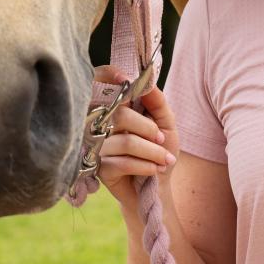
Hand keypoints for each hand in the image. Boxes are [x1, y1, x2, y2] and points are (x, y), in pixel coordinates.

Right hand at [90, 66, 179, 214]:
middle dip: (148, 128)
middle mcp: (101, 124)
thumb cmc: (159, 150)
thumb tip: (148, 83)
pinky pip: (122, 162)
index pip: (101, 83)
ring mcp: (97, 146)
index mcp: (116, 108)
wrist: (155, 187)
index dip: (109, 76)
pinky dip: (145, 166)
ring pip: (125, 142)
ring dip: (152, 151)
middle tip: (161, 138)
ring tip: (164, 160)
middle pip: (120, 115)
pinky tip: (154, 170)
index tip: (126, 79)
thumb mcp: (166, 123)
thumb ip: (158, 102)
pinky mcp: (99, 168)